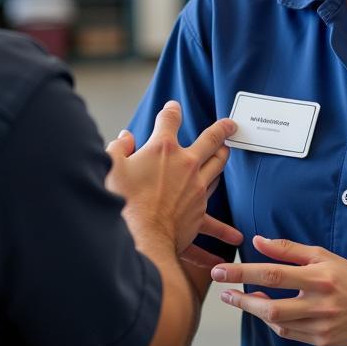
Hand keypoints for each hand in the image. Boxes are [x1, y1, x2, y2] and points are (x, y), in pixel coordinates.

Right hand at [106, 101, 238, 254]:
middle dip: (222, 128)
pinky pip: (215, 210)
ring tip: (227, 151)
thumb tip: (125, 138)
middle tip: (230, 124)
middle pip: (211, 140)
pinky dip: (224, 225)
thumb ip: (118, 148)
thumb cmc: (124, 202)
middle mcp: (185, 163)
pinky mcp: (200, 210)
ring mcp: (197, 186)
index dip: (171, 110)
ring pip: (218, 165)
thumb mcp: (111, 167)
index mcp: (162, 148)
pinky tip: (234, 235)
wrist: (141, 238)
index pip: (170, 120)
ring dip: (223, 156)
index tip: (173, 107)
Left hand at [211, 235, 346, 345]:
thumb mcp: (322, 256)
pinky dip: (273, 322)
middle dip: (242, 300)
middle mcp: (320, 303)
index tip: (221, 272)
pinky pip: (288, 333)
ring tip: (240, 299)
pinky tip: (264, 311)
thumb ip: (288, 249)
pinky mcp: (321, 341)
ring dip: (254, 311)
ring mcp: (321, 325)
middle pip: (272, 306)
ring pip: (277, 323)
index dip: (243, 273)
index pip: (274, 275)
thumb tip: (257, 241)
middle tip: (223, 291)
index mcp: (319, 277)